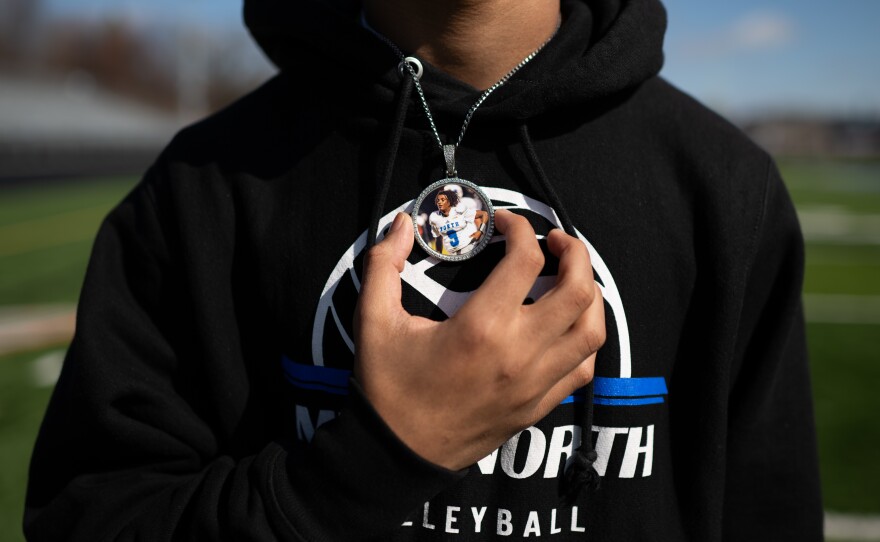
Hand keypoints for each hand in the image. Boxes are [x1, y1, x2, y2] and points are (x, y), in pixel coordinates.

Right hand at [354, 210, 604, 470]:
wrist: (397, 454)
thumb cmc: (388, 388)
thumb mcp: (373, 320)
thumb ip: (383, 264)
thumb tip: (404, 223)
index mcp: (481, 327)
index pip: (527, 260)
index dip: (521, 227)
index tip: (505, 223)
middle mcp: (519, 353)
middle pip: (578, 290)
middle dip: (575, 253)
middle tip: (556, 242)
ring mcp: (534, 383)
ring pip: (592, 331)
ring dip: (589, 295)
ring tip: (570, 278)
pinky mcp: (538, 406)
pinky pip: (583, 368)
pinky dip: (584, 339)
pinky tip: (564, 326)